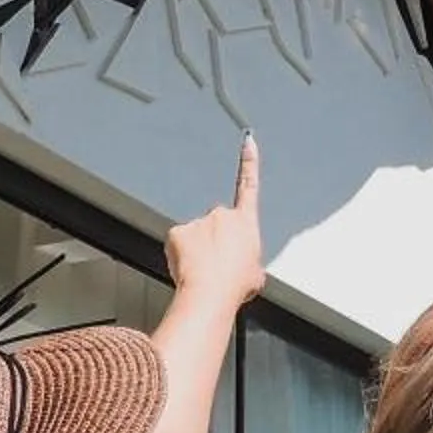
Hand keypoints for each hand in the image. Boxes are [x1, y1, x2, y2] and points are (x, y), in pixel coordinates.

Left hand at [164, 135, 264, 306]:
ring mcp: (198, 222)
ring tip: (203, 273)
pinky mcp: (178, 231)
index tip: (248, 140)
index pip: (249, 184)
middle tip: (215, 266)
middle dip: (211, 241)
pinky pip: (177, 244)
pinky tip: (187, 270)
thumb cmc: (235, 285)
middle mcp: (222, 215)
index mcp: (245, 223)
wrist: (211, 292)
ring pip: (193, 237)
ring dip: (196, 252)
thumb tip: (241, 267)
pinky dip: (179, 256)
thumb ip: (248, 260)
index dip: (249, 161)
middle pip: (213, 224)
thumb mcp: (255, 273)